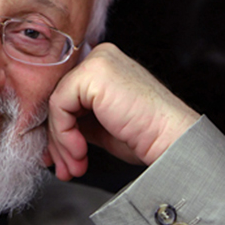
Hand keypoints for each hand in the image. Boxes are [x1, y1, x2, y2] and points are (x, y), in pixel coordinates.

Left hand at [44, 43, 199, 180]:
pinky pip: (59, 106)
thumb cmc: (146, 135)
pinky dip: (64, 134)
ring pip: (56, 104)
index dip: (59, 129)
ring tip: (74, 166)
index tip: (58, 157)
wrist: (172, 139)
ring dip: (61, 143)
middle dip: (58, 140)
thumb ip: (78, 120)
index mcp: (103, 65)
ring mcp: (96, 62)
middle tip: (64, 167)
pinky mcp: (91, 74)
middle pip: (60, 98)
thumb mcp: (102, 125)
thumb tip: (52, 135)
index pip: (67, 94)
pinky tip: (80, 151)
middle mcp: (99, 57)